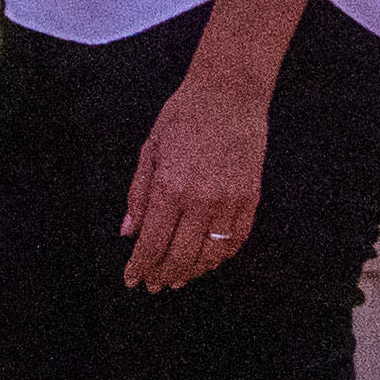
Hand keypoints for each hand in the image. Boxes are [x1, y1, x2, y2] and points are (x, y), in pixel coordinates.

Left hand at [118, 59, 280, 293]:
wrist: (229, 94)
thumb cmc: (183, 116)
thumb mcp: (150, 150)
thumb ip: (138, 195)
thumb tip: (128, 232)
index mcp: (170, 188)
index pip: (152, 243)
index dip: (140, 267)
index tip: (132, 280)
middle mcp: (201, 200)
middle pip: (180, 257)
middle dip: (164, 276)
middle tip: (155, 285)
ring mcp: (230, 201)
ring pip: (211, 255)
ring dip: (192, 272)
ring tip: (179, 278)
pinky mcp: (250, 198)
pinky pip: (236, 240)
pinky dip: (221, 256)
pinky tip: (208, 260)